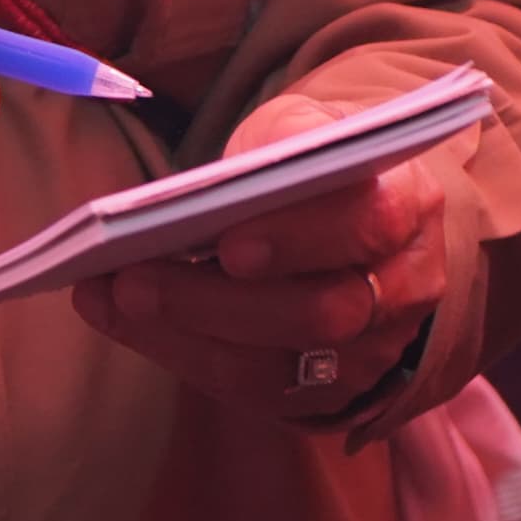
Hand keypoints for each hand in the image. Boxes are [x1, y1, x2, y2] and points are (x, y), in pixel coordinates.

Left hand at [71, 94, 451, 427]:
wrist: (352, 214)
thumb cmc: (316, 167)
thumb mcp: (303, 127)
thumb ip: (274, 146)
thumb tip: (202, 194)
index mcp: (409, 206)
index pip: (369, 225)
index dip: (300, 238)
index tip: (227, 243)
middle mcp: (405, 290)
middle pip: (322, 313)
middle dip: (219, 302)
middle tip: (132, 280)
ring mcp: (371, 353)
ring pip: (282, 365)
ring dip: (184, 334)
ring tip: (111, 296)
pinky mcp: (327, 393)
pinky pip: (252, 388)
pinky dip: (180, 353)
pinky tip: (123, 317)